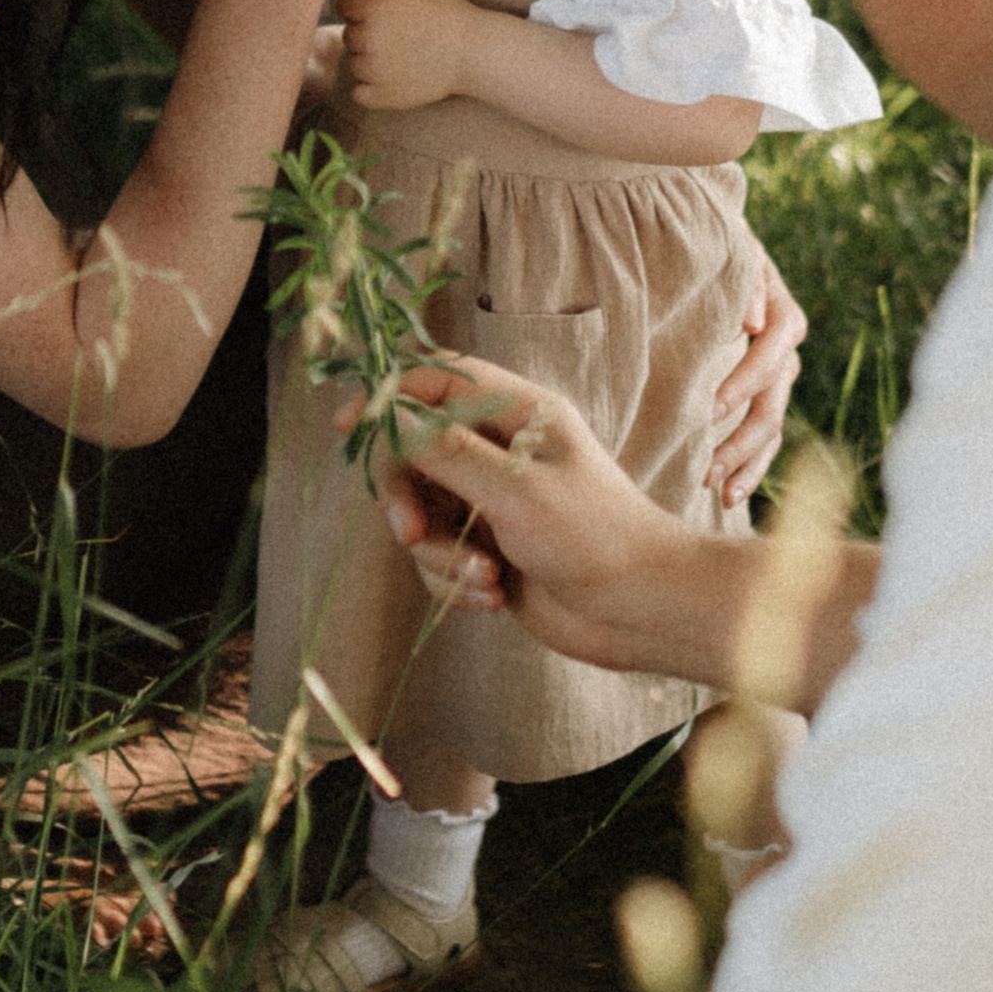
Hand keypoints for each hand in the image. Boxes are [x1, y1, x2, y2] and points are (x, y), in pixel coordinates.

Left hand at [339, 0, 473, 112]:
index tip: (375, 12)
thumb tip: (366, 3)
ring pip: (354, 64)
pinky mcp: (383, 95)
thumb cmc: (450, 15)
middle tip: (394, 37)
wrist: (474, 52)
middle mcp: (369, 37)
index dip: (358, 8)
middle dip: (366, 34)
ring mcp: (374, 69)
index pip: (344, 5)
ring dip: (369, 61)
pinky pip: (359, 92)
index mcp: (375, 7)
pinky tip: (390, 79)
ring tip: (398, 58)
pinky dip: (370, 88)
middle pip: (349, 35)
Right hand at [366, 357, 719, 683]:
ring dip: (440, 553)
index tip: (350, 426)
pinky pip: (439, 557)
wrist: (642, 612)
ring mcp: (492, 501)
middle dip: (406, 497)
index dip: (389, 396)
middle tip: (408, 532)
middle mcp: (500, 450)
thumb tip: (390, 412)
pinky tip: (494, 597)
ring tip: (483, 577)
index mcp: (517, 414)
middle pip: (414, 452)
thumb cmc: (595, 537)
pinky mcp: (488, 549)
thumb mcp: (515, 489)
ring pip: (422, 514)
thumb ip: (445, 450)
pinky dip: (456, 581)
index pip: (437, 380)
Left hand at [708, 246, 804, 507]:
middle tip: (707, 466)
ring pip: (771, 428)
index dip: (746, 380)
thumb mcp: (729, 250)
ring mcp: (778, 378)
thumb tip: (754, 323)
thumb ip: (744, 281)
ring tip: (717, 491)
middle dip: (741, 438)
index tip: (711, 409)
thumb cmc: (712, 250)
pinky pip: (764, 439)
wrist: (710, 253)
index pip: (775, 350)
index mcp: (783, 314)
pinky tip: (727, 494)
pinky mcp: (762, 396)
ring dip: (745, 462)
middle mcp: (787, 351)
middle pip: (773, 400)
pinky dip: (748, 467)